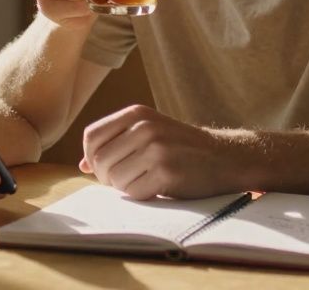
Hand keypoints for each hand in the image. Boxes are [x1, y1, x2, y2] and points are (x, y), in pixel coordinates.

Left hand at [80, 105, 245, 199]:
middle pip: (100, 160)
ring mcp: (157, 149)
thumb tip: (83, 165)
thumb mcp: (150, 132)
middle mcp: (145, 127)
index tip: (104, 167)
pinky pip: (133, 193)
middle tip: (124, 180)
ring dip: (124, 187)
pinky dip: (140, 195)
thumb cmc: (182, 148)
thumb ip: (117, 143)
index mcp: (137, 113)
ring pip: (114, 179)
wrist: (225, 157)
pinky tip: (156, 187)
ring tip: (143, 181)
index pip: (91, 136)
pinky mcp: (167, 173)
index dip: (91, 156)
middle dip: (106, 177)